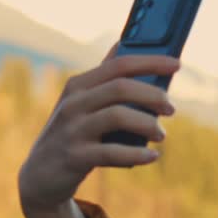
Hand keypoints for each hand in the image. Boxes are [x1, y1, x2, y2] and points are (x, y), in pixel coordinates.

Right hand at [17, 44, 179, 212]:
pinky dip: (137, 155)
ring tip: (161, 135)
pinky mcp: (75, 157)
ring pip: (118, 116)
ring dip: (148, 124)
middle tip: (171, 109)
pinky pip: (112, 153)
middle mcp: (73, 103)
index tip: (177, 64)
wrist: (41, 174)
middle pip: (121, 88)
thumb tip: (125, 43)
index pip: (118, 65)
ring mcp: (73, 130)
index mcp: (79, 85)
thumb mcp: (82, 103)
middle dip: (153, 95)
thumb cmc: (72, 133)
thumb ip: (104, 78)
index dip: (150, 62)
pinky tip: (152, 156)